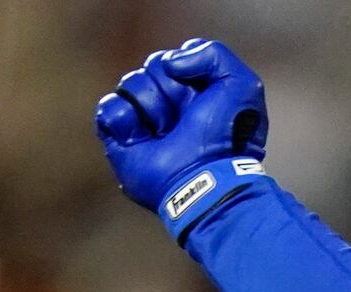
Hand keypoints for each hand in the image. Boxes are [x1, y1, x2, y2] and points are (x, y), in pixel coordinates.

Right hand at [94, 39, 268, 216]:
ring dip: (152, 107)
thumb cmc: (226, 137)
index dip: (182, 72)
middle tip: (184, 120)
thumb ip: (212, 53)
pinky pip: (109, 108)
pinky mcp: (120, 139)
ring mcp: (143, 121)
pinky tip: (142, 139)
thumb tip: (169, 63)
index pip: (171, 60)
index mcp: (194, 93)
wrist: (204, 179)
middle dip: (168, 90)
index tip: (200, 98)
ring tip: (167, 134)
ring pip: (130, 85)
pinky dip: (125, 120)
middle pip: (150, 69)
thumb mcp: (241, 84)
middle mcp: (168, 106)